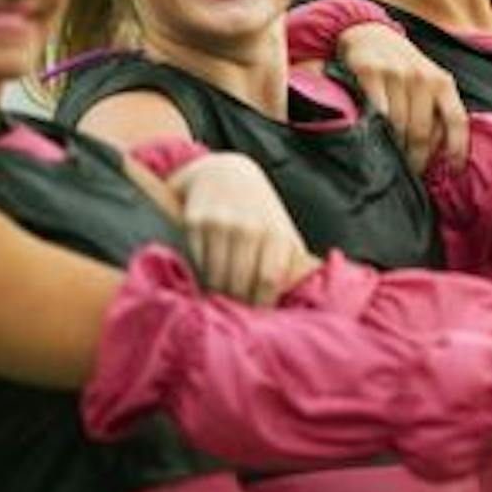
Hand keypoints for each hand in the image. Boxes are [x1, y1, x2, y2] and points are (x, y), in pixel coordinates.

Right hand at [167, 153, 316, 304]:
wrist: (225, 171)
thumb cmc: (259, 209)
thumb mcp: (281, 229)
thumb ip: (289, 261)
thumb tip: (296, 300)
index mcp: (277, 232)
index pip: (270, 280)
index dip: (262, 304)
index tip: (258, 319)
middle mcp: (250, 227)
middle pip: (239, 283)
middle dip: (237, 303)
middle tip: (234, 315)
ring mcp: (222, 224)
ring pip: (215, 277)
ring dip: (217, 293)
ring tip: (219, 300)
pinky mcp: (196, 222)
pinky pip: (196, 263)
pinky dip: (200, 276)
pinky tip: (204, 278)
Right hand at [336, 22, 470, 172]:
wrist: (369, 33)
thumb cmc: (403, 67)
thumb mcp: (428, 82)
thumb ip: (437, 110)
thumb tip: (443, 153)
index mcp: (443, 82)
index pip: (457, 121)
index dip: (457, 150)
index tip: (454, 171)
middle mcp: (422, 77)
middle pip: (422, 132)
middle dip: (416, 159)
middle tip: (411, 173)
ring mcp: (395, 74)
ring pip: (397, 127)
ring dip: (394, 149)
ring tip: (391, 160)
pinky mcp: (370, 73)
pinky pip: (375, 113)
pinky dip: (374, 130)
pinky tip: (373, 139)